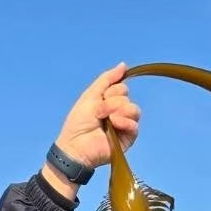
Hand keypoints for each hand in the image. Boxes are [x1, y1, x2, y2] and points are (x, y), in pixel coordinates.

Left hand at [43, 64, 140, 194]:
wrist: (75, 145)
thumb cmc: (78, 122)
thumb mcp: (91, 95)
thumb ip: (107, 79)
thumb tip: (124, 65)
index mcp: (110, 102)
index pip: (122, 88)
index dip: (111, 91)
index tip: (98, 100)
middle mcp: (119, 112)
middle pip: (126, 97)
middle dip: (112, 102)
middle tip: (98, 113)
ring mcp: (124, 126)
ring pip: (134, 110)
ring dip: (118, 111)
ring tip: (106, 120)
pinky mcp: (128, 139)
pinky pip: (134, 126)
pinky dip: (124, 122)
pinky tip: (114, 125)